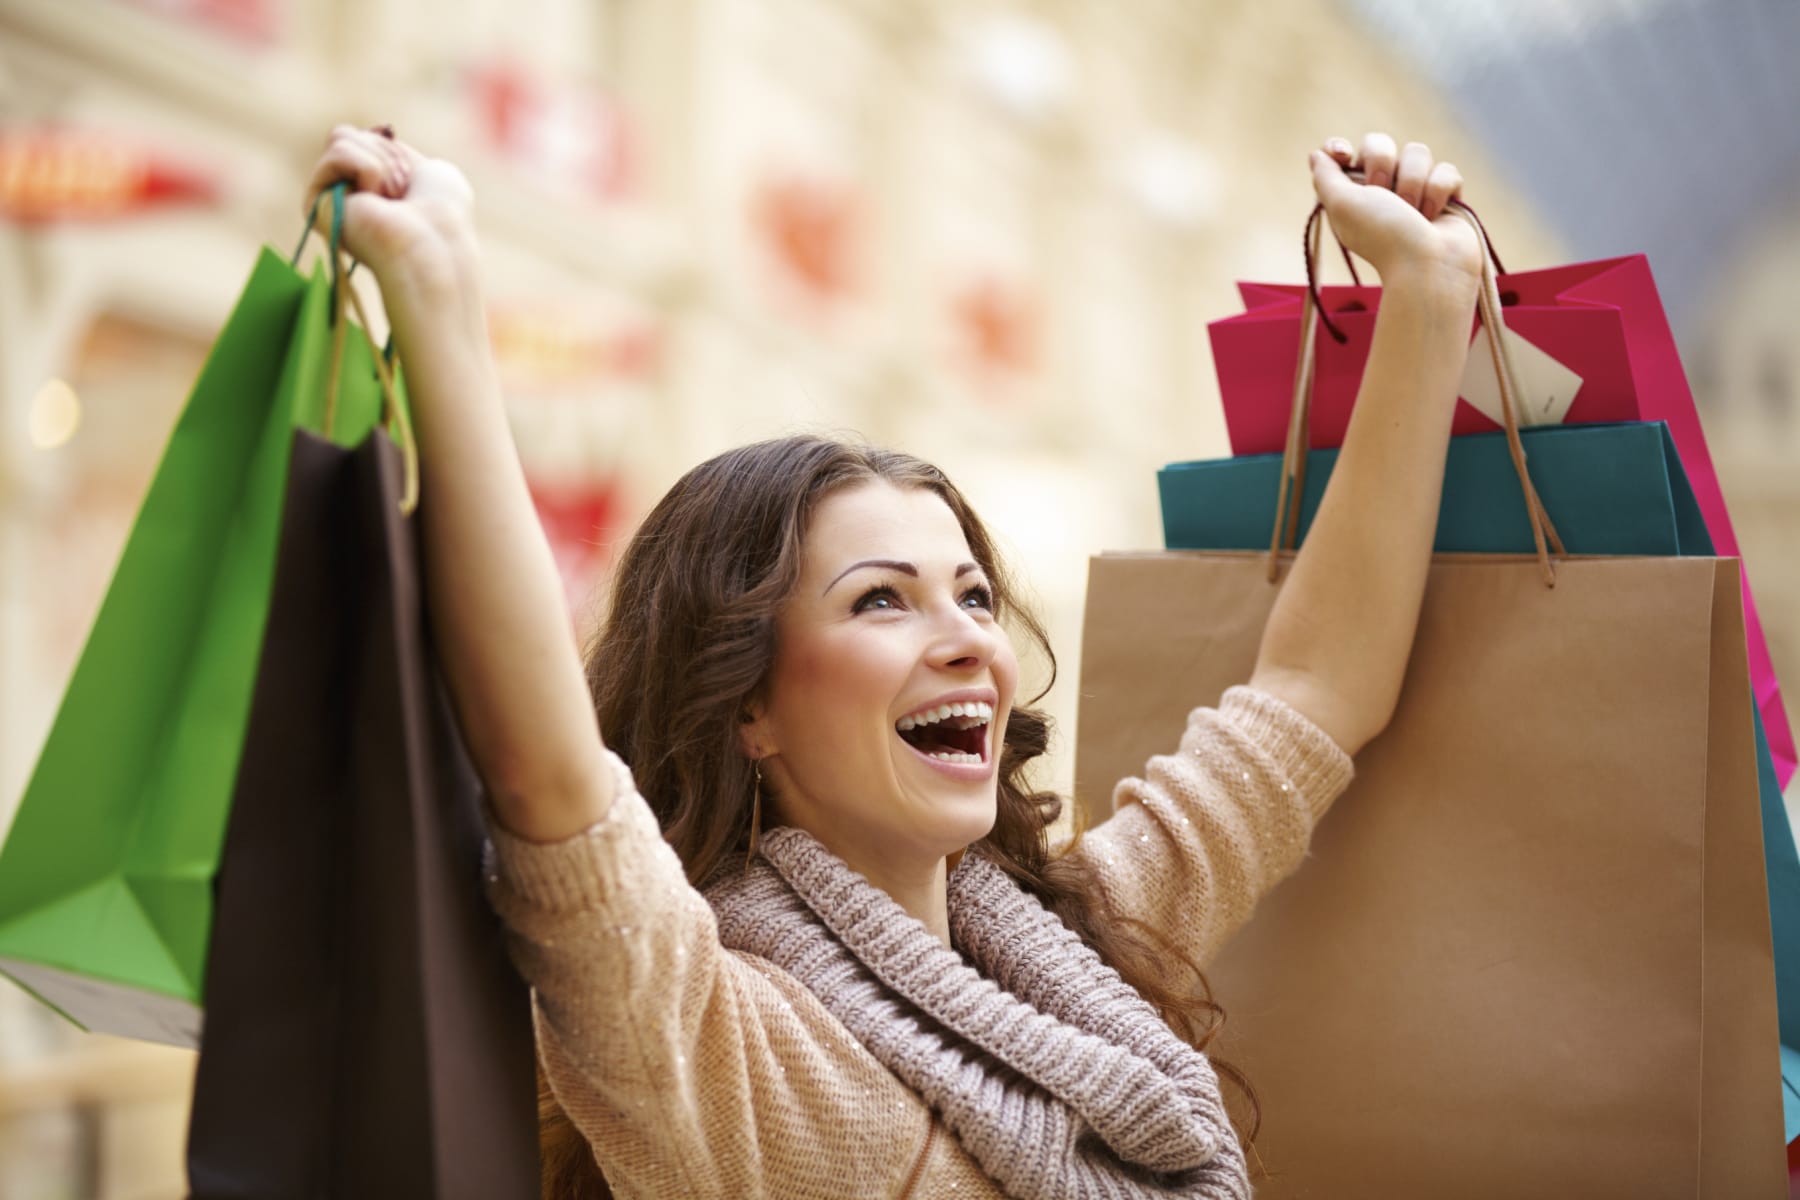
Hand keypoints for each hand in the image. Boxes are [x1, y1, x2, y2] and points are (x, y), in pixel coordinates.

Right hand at [301, 125, 477, 297]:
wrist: (433, 244)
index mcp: (373, 189)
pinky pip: (338, 151)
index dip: (389, 146)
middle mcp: (347, 195)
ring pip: (341, 137)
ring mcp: (329, 199)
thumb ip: (398, 152)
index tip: (411, 176)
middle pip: (350, 134)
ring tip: (390, 199)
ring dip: (379, 162)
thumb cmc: (442, 212)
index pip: (366, 136)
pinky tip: (374, 200)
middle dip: (385, 153)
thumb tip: (380, 130)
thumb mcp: (429, 169)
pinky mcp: (316, 204)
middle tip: (402, 193)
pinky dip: (368, 168)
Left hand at [1309, 133, 1481, 288]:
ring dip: (1412, 182)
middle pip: (1380, 144)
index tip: (1343, 154)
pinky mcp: (1445, 194)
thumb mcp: (1342, 205)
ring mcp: (1415, 189)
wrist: (1427, 263)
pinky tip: (1433, 216)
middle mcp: (1381, 189)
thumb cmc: (1382, 236)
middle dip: (1382, 163)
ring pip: (1417, 152)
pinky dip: (1438, 192)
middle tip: (1382, 193)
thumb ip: (1326, 177)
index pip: (1342, 153)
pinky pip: (1446, 169)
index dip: (1339, 148)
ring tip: (1412, 212)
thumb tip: (1316, 155)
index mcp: (1351, 192)